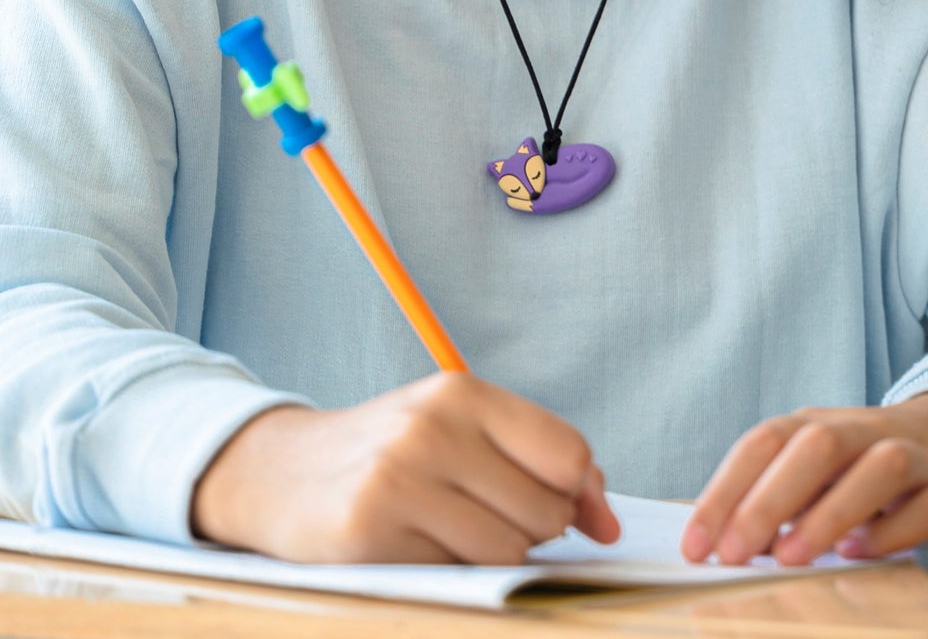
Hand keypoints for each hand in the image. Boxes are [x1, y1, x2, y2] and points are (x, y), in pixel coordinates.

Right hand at [190, 372, 619, 563]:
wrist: (278, 472)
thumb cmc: (391, 453)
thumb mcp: (460, 431)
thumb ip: (537, 461)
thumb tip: (607, 523)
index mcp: (464, 393)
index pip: (567, 453)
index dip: (582, 494)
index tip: (575, 514)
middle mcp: (433, 426)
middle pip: (546, 509)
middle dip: (536, 530)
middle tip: (489, 517)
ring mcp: (398, 477)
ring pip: (509, 550)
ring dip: (494, 557)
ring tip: (451, 531)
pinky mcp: (368, 531)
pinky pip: (456, 575)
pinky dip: (449, 573)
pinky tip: (414, 546)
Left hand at [680, 390, 927, 566]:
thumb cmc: (856, 468)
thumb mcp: (810, 471)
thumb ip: (771, 499)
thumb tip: (717, 541)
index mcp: (817, 423)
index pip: (764, 443)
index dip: (724, 491)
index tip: (695, 545)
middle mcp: (863, 431)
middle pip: (818, 444)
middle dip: (770, 499)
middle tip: (735, 553)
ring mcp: (912, 457)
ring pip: (881, 466)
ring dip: (832, 511)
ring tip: (792, 556)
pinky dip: (895, 530)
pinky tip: (861, 553)